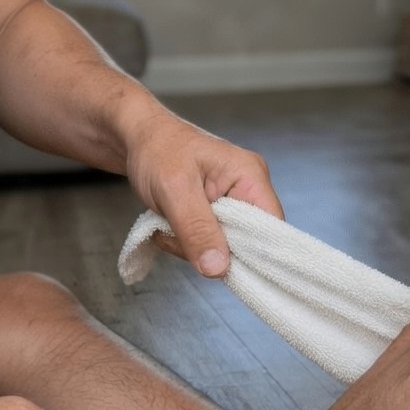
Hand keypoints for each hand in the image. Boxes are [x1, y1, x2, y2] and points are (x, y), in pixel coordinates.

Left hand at [124, 105, 283, 275]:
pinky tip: (169, 225)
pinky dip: (186, 243)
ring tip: (168, 222)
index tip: (219, 263)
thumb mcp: (175, 190)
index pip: (271, 228)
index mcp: (250, 176)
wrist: (137, 139)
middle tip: (178, 232)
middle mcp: (248, 190)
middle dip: (210, 248)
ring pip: (223, 249)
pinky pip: (209, 244)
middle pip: (247, 243)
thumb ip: (197, 229)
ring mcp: (232, 204)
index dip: (252, 252)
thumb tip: (219, 270)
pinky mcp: (216, 214)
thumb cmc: (157, 150)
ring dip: (191, 246)